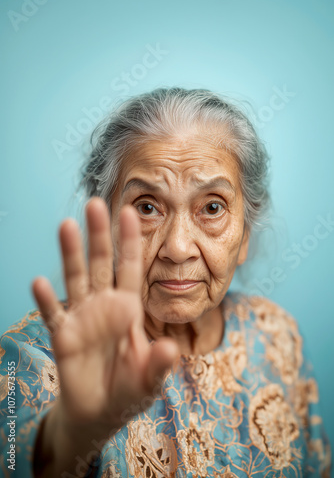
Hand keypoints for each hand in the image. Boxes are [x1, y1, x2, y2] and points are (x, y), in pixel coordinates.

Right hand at [31, 197, 177, 441]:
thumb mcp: (148, 379)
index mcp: (128, 308)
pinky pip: (53, 315)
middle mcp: (104, 306)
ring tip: (66, 225)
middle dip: (99, 235)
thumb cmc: (129, 390)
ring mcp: (82, 318)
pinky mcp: (63, 336)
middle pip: (100, 264)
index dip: (130, 241)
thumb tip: (170, 350)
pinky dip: (46, 300)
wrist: (100, 412)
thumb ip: (158, 364)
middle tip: (95, 203)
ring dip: (71, 254)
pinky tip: (39, 283)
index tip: (132, 212)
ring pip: (76, 279)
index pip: (131, 268)